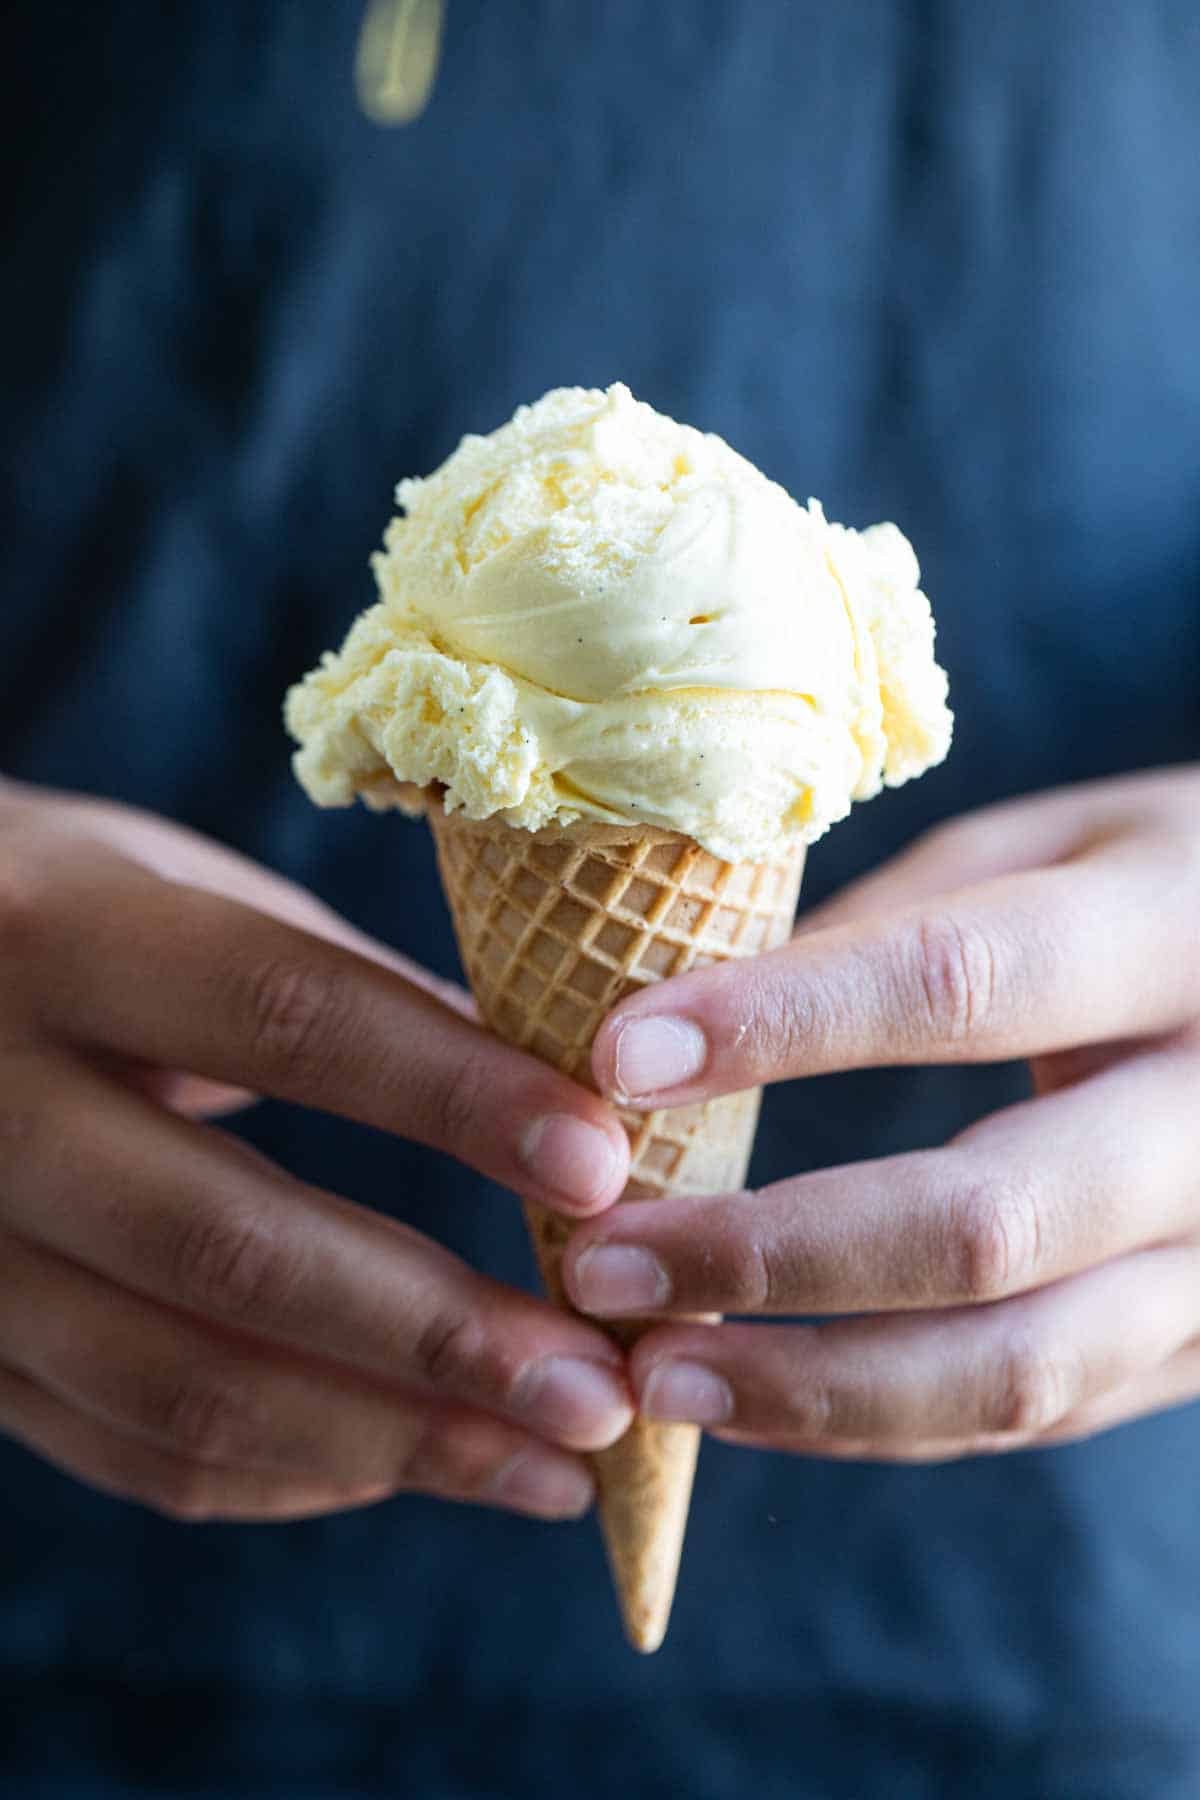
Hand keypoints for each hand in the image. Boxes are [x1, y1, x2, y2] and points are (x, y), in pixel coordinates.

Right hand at [0, 779, 632, 1520]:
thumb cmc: (50, 905)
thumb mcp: (168, 885)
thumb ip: (333, 980)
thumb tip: (547, 1082)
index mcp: (60, 935)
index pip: (282, 1013)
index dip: (449, 1095)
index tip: (603, 1167)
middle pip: (229, 1243)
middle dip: (437, 1333)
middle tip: (601, 1386)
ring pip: (179, 1382)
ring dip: (387, 1440)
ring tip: (549, 1463)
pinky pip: (125, 1446)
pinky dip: (281, 1473)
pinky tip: (402, 1466)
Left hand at [562, 766, 1199, 1460]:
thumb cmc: (1170, 881)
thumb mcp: (1060, 846)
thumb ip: (896, 924)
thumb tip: (691, 1012)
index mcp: (1175, 932)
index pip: (963, 982)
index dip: (781, 1025)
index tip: (617, 1055)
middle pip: (988, 1219)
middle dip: (769, 1253)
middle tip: (603, 1262)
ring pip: (1018, 1363)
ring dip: (813, 1387)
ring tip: (654, 1374)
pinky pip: (1038, 1410)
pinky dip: (882, 1423)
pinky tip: (756, 1401)